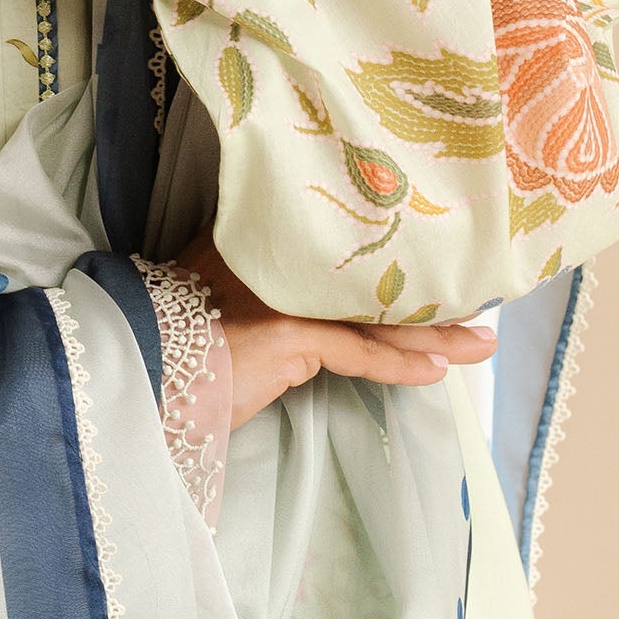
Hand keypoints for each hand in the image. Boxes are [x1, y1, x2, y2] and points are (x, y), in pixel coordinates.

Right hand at [176, 236, 496, 431]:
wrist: (139, 369)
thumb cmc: (176, 345)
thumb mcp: (218, 303)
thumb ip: (259, 292)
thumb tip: (306, 317)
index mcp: (259, 244)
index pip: (341, 254)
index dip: (389, 264)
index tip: (432, 268)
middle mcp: (277, 258)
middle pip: (368, 279)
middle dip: (428, 296)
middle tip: (478, 304)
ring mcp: (285, 293)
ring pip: (375, 315)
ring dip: (434, 333)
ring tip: (479, 342)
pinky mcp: (292, 335)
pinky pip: (360, 354)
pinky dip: (400, 366)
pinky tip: (435, 374)